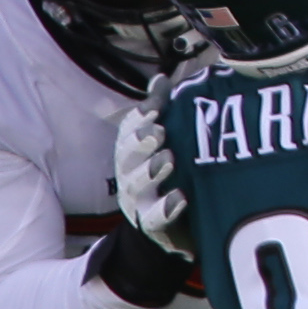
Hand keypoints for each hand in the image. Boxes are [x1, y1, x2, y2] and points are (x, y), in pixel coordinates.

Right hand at [112, 86, 191, 254]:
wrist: (167, 230)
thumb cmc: (165, 176)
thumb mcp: (161, 143)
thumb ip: (160, 110)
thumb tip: (160, 78)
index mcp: (131, 153)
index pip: (128, 132)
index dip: (138, 120)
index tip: (154, 110)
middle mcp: (130, 176)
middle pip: (126, 157)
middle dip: (140, 143)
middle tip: (159, 133)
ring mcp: (139, 203)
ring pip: (136, 187)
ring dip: (151, 171)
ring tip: (169, 159)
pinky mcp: (153, 228)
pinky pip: (155, 220)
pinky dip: (166, 209)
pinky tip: (180, 197)